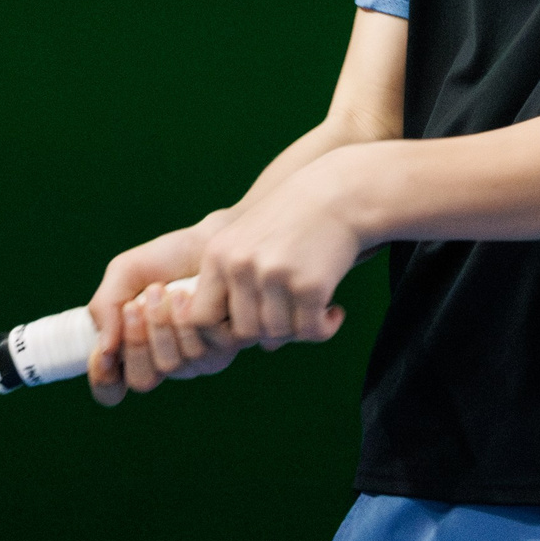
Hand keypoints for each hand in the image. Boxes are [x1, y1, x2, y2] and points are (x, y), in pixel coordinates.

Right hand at [86, 216, 221, 405]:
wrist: (209, 239)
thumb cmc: (166, 259)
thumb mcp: (124, 274)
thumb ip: (105, 306)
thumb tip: (105, 348)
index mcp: (134, 348)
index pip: (112, 389)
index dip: (104, 381)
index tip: (104, 355)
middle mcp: (164, 360)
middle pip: (142, 380)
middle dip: (135, 342)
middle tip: (134, 305)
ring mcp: (195, 359)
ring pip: (171, 366)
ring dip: (161, 324)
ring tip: (162, 290)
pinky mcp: (223, 348)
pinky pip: (200, 351)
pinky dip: (187, 320)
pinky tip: (188, 295)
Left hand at [178, 150, 373, 347]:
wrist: (338, 193)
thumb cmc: (294, 222)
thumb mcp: (252, 245)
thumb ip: (246, 294)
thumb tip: (266, 347)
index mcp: (217, 255)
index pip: (201, 319)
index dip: (221, 335)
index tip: (250, 329)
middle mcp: (241, 265)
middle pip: (245, 332)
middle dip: (269, 333)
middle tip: (292, 318)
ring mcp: (274, 275)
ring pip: (278, 334)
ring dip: (299, 330)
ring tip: (314, 312)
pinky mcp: (309, 284)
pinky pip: (311, 331)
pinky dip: (324, 328)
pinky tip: (335, 312)